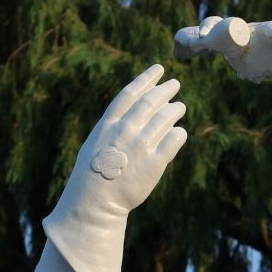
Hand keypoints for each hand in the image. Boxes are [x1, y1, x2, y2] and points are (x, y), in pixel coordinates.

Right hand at [54, 64, 187, 219]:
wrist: (95, 201)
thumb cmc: (93, 173)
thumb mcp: (96, 143)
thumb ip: (114, 126)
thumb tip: (133, 113)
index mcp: (109, 124)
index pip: (130, 94)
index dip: (146, 79)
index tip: (158, 69)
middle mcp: (126, 131)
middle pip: (151, 102)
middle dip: (165, 89)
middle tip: (175, 84)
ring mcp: (141, 146)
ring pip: (166, 118)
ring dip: (175, 109)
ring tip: (179, 107)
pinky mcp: (155, 164)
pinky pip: (174, 140)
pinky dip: (178, 132)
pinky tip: (178, 132)